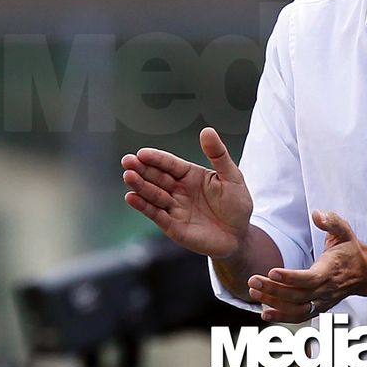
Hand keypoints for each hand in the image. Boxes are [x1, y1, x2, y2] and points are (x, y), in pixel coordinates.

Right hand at [122, 127, 251, 259]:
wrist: (239, 236)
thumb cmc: (236, 205)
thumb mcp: (232, 176)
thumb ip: (218, 155)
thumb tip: (207, 130)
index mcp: (190, 175)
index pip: (170, 164)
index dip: (156, 158)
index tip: (142, 153)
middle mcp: (179, 190)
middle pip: (157, 177)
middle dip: (141, 169)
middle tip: (127, 161)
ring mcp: (174, 208)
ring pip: (153, 195)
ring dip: (140, 186)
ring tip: (128, 176)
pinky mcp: (173, 226)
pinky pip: (156, 215)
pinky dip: (143, 206)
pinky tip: (132, 197)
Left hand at [247, 210, 366, 322]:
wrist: (364, 272)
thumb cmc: (350, 250)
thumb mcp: (344, 230)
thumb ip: (331, 221)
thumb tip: (316, 214)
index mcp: (331, 270)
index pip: (310, 279)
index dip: (291, 278)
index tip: (272, 272)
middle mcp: (326, 290)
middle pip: (298, 295)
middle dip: (274, 290)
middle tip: (253, 281)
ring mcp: (322, 302)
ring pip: (296, 309)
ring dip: (274, 303)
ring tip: (255, 292)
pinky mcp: (318, 308)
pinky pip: (299, 316)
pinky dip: (282, 317)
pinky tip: (265, 313)